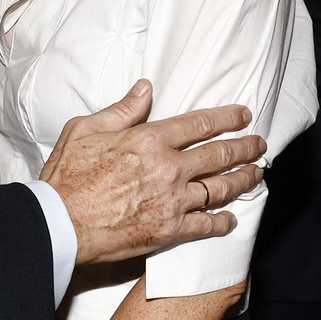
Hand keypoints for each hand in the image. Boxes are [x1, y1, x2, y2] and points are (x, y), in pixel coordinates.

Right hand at [40, 80, 265, 266]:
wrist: (61, 222)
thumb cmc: (67, 175)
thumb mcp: (85, 129)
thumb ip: (121, 109)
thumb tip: (146, 88)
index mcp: (148, 139)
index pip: (200, 124)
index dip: (226, 118)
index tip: (243, 115)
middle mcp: (168, 168)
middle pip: (219, 154)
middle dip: (245, 147)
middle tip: (259, 144)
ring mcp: (172, 201)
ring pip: (220, 188)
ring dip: (243, 179)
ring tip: (256, 173)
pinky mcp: (170, 230)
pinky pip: (206, 225)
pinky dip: (223, 221)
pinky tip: (232, 219)